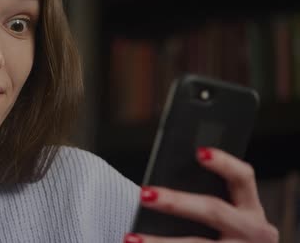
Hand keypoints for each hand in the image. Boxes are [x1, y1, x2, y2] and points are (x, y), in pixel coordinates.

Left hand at [124, 147, 278, 242]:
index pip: (242, 177)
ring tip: (130, 238)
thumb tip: (156, 190)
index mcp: (251, 210)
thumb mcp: (225, 218)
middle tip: (143, 194)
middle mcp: (254, 232)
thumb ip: (202, 201)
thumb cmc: (224, 236)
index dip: (224, 163)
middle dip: (176, 202)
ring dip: (160, 242)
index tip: (199, 152)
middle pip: (214, 210)